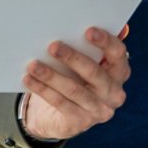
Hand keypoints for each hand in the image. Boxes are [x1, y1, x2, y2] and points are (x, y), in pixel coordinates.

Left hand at [19, 25, 131, 141]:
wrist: (57, 115)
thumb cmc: (72, 78)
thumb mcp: (81, 63)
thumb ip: (89, 45)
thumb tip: (107, 25)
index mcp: (119, 72)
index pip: (118, 54)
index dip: (105, 41)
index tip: (88, 30)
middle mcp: (114, 92)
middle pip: (94, 72)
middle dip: (72, 58)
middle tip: (52, 46)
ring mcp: (99, 110)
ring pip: (75, 90)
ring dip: (52, 76)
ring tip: (33, 65)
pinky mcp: (80, 122)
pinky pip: (60, 103)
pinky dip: (43, 90)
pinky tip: (29, 79)